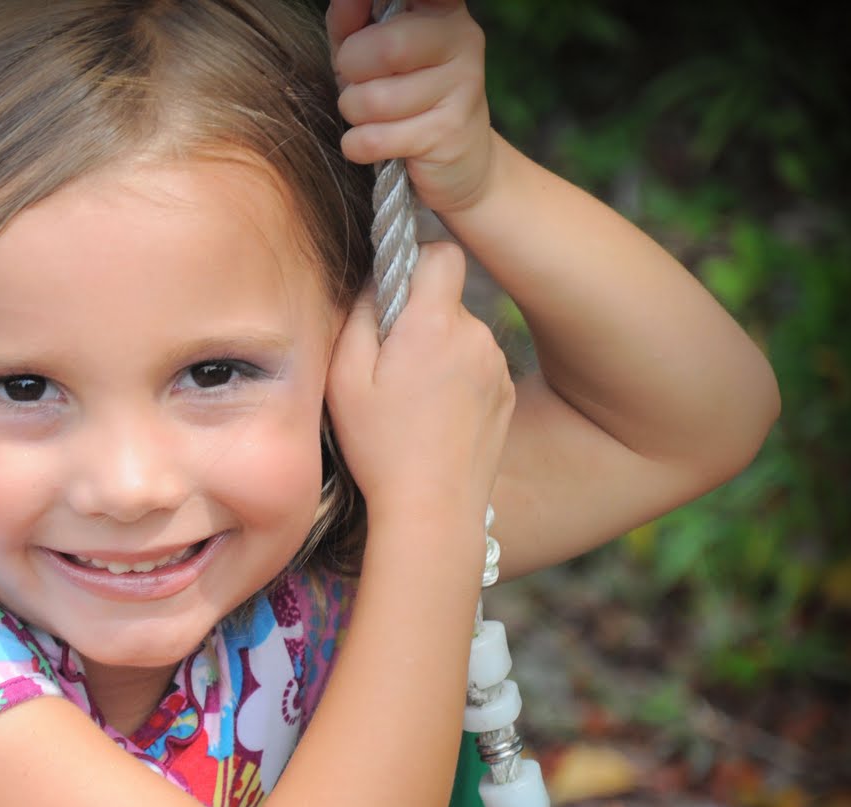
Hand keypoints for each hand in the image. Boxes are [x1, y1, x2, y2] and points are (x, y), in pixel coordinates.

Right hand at [325, 243, 512, 526]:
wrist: (433, 509)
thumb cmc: (380, 446)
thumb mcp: (343, 377)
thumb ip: (357, 315)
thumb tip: (373, 278)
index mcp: (434, 323)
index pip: (442, 252)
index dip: (416, 260)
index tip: (393, 290)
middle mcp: (476, 335)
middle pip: (446, 299)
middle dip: (417, 318)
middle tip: (387, 366)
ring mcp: (497, 366)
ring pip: (461, 335)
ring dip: (437, 351)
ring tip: (410, 401)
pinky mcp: (507, 395)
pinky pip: (477, 366)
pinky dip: (456, 380)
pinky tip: (434, 419)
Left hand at [327, 0, 494, 215]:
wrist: (457, 160)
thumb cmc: (402, 97)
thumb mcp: (369, 54)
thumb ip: (351, 22)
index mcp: (441, 9)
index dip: (376, 20)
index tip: (370, 27)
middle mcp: (461, 37)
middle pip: (386, 47)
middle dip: (351, 71)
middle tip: (359, 84)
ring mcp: (462, 85)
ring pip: (373, 99)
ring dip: (354, 113)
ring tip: (370, 116)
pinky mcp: (449, 132)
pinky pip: (374, 139)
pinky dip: (357, 145)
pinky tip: (375, 143)